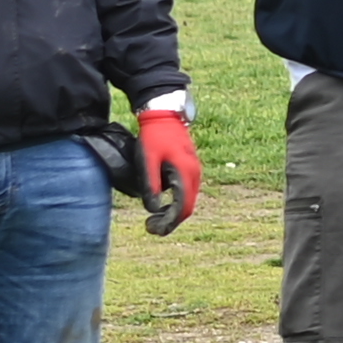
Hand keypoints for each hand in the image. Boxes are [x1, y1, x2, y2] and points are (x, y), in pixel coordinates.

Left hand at [135, 104, 199, 235]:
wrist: (165, 115)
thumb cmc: (154, 136)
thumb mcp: (147, 160)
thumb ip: (150, 184)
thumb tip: (153, 209)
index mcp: (185, 173)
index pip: (183, 208)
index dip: (168, 223)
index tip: (151, 228)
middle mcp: (195, 174)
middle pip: (187, 208)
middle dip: (170, 221)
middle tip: (150, 226)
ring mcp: (195, 171)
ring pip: (188, 201)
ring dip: (173, 213)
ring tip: (154, 217)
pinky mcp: (190, 168)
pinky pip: (187, 192)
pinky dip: (176, 202)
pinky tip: (163, 203)